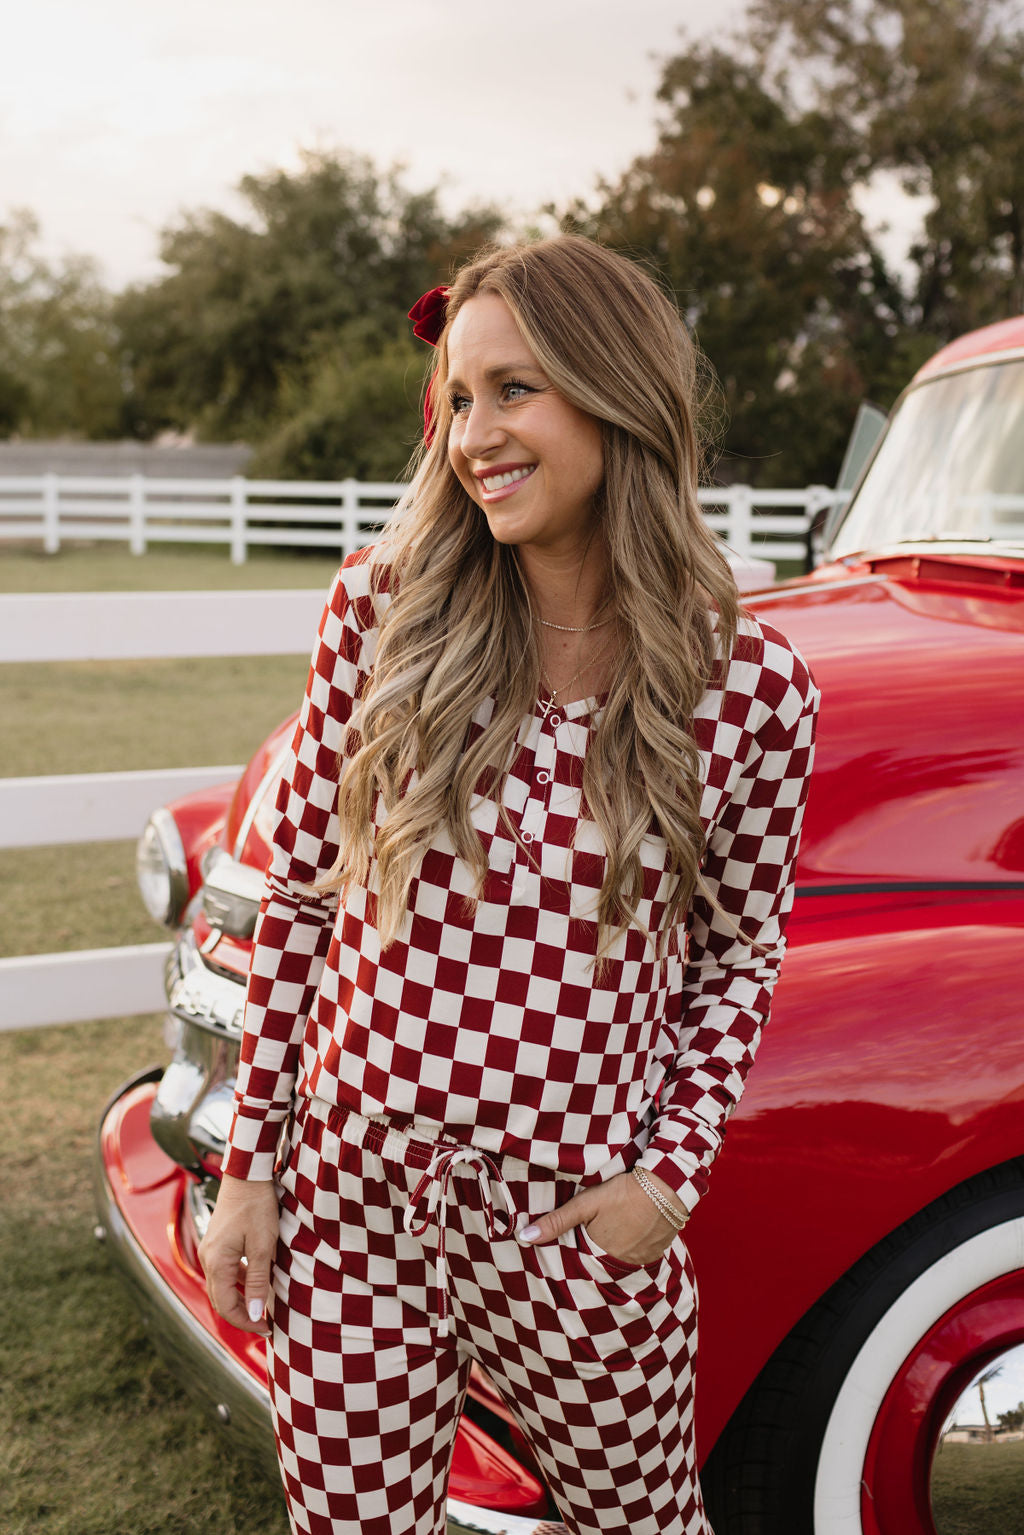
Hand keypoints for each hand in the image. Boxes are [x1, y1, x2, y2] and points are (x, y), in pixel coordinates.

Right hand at [197, 1173, 277, 1335]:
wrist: (247, 1175)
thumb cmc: (257, 1207)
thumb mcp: (263, 1246)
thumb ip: (258, 1281)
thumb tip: (256, 1314)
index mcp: (216, 1263)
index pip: (227, 1307)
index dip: (247, 1322)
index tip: (268, 1327)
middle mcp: (207, 1260)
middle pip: (221, 1300)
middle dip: (243, 1314)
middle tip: (267, 1323)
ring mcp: (210, 1251)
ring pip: (222, 1286)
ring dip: (241, 1299)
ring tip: (264, 1306)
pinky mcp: (216, 1244)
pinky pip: (225, 1272)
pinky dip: (239, 1282)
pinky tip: (257, 1282)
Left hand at [518, 1170, 687, 1266]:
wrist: (666, 1188)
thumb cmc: (623, 1193)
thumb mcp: (586, 1204)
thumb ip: (557, 1221)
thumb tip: (525, 1236)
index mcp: (599, 1254)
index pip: (580, 1262)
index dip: (576, 1251)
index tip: (574, 1243)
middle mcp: (620, 1264)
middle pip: (600, 1262)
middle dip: (594, 1253)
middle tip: (595, 1234)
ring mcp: (640, 1261)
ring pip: (620, 1260)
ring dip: (615, 1250)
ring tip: (614, 1231)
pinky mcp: (656, 1254)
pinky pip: (639, 1256)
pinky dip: (633, 1247)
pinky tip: (632, 1232)